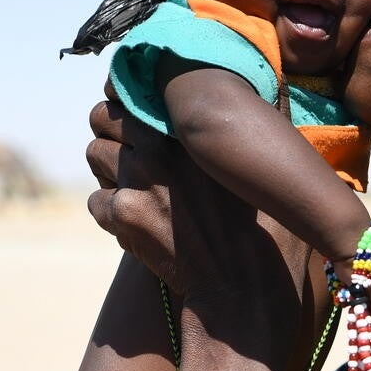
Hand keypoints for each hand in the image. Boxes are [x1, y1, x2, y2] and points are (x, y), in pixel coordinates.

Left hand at [85, 81, 297, 300]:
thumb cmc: (270, 225)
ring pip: (94, 154)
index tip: (139, 112)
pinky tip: (137, 220)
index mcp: (190, 128)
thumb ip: (267, 116)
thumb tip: (273, 84)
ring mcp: (135, 181)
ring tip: (135, 185)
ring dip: (110, 168)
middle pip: (101, 117)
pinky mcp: (122, 217)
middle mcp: (158, 147)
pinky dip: (111, 211)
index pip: (131, 89)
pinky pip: (96, 201)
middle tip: (132, 150)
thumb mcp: (276, 162)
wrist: (244, 286)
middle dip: (113, 130)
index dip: (131, 100)